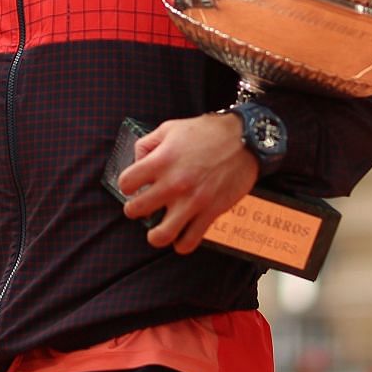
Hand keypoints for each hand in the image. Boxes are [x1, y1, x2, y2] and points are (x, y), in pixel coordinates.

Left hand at [116, 113, 258, 254]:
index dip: (127, 185)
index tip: (134, 186)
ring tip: (158, 230)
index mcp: (161, 161)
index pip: (125, 183)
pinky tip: (181, 236)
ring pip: (160, 235)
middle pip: (136, 210)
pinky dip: (182, 244)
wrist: (245, 138)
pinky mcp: (211, 212)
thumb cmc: (207, 132)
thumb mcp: (170, 128)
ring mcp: (192, 201)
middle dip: (135, 210)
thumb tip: (137, 162)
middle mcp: (174, 183)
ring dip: (155, 235)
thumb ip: (147, 144)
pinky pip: (189, 241)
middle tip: (143, 207)